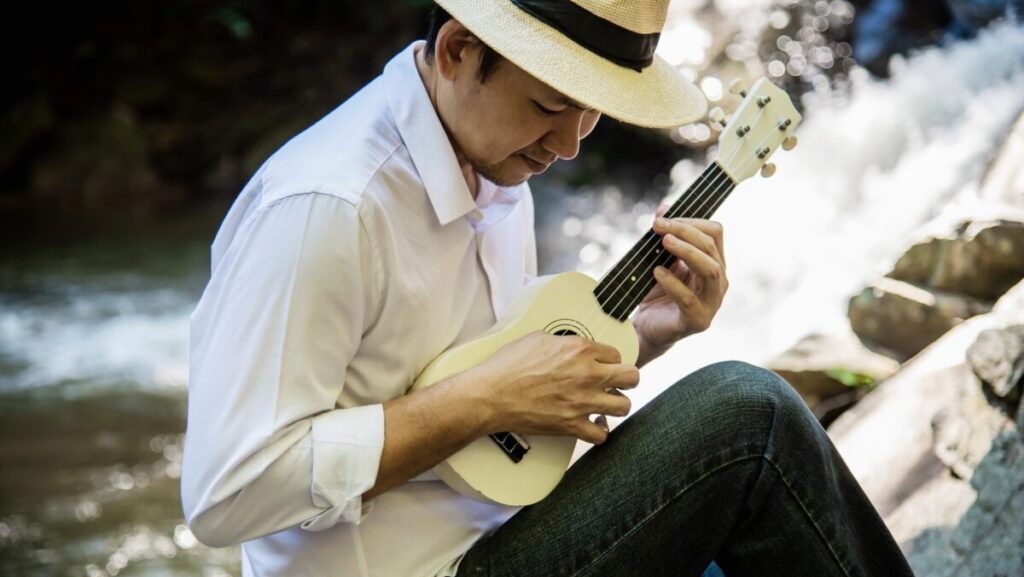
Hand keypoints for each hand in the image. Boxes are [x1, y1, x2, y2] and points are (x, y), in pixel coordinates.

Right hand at [465, 331, 638, 443]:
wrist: (490, 394)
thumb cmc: (507, 366)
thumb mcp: (537, 339)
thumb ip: (563, 342)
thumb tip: (571, 346)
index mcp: (579, 349)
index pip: (616, 354)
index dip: (610, 360)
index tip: (604, 365)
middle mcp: (587, 374)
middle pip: (632, 377)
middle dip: (626, 379)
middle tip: (617, 383)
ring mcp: (582, 401)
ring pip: (624, 406)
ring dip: (616, 404)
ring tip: (606, 404)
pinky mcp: (572, 425)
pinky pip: (601, 434)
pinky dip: (598, 431)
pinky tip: (592, 425)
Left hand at [634, 204, 728, 355]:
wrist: (647, 328)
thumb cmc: (657, 292)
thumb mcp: (660, 260)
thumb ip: (665, 237)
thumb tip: (663, 209)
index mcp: (714, 263)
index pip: (715, 233)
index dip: (691, 221)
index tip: (664, 216)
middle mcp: (718, 281)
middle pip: (711, 248)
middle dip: (685, 232)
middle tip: (659, 226)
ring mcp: (711, 303)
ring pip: (710, 271)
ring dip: (687, 252)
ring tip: (665, 242)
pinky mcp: (698, 320)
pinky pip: (689, 299)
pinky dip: (673, 283)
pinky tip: (657, 272)